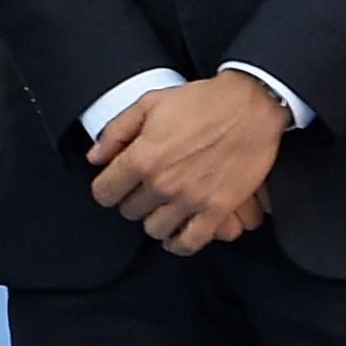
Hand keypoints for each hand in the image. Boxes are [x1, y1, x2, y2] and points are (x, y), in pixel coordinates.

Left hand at [85, 72, 284, 255]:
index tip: (117, 183)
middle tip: (146, 188)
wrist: (250, 106)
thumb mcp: (149, 104)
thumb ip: (116, 132)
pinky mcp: (218, 209)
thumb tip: (94, 157)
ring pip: (155, 229)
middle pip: (130, 211)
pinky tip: (177, 233)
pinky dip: (180, 243)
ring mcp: (191, 199)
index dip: (108, 187)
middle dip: (134, 199)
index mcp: (142, 158)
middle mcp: (163, 183)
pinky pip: (190, 242)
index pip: (104, 193)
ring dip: (156, 218)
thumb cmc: (201, 102)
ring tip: (163, 205)